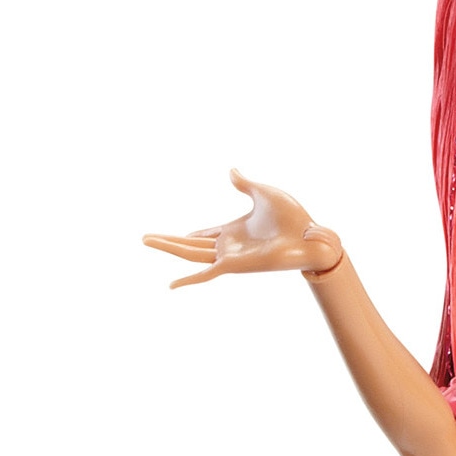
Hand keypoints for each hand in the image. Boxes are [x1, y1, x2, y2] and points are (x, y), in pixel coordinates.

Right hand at [146, 170, 342, 288]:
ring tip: (145, 241)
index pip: (205, 234)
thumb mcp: (263, 193)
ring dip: (167, 247)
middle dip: (168, 241)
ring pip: (190, 254)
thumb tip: (231, 171)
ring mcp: (230, 256)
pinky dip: (189, 280)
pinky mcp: (234, 265)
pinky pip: (206, 274)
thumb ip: (245, 184)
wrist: (311, 235)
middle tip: (144, 238)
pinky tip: (170, 284)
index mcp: (235, 230)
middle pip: (191, 245)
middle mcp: (230, 245)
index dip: (190, 234)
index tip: (176, 234)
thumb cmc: (294, 217)